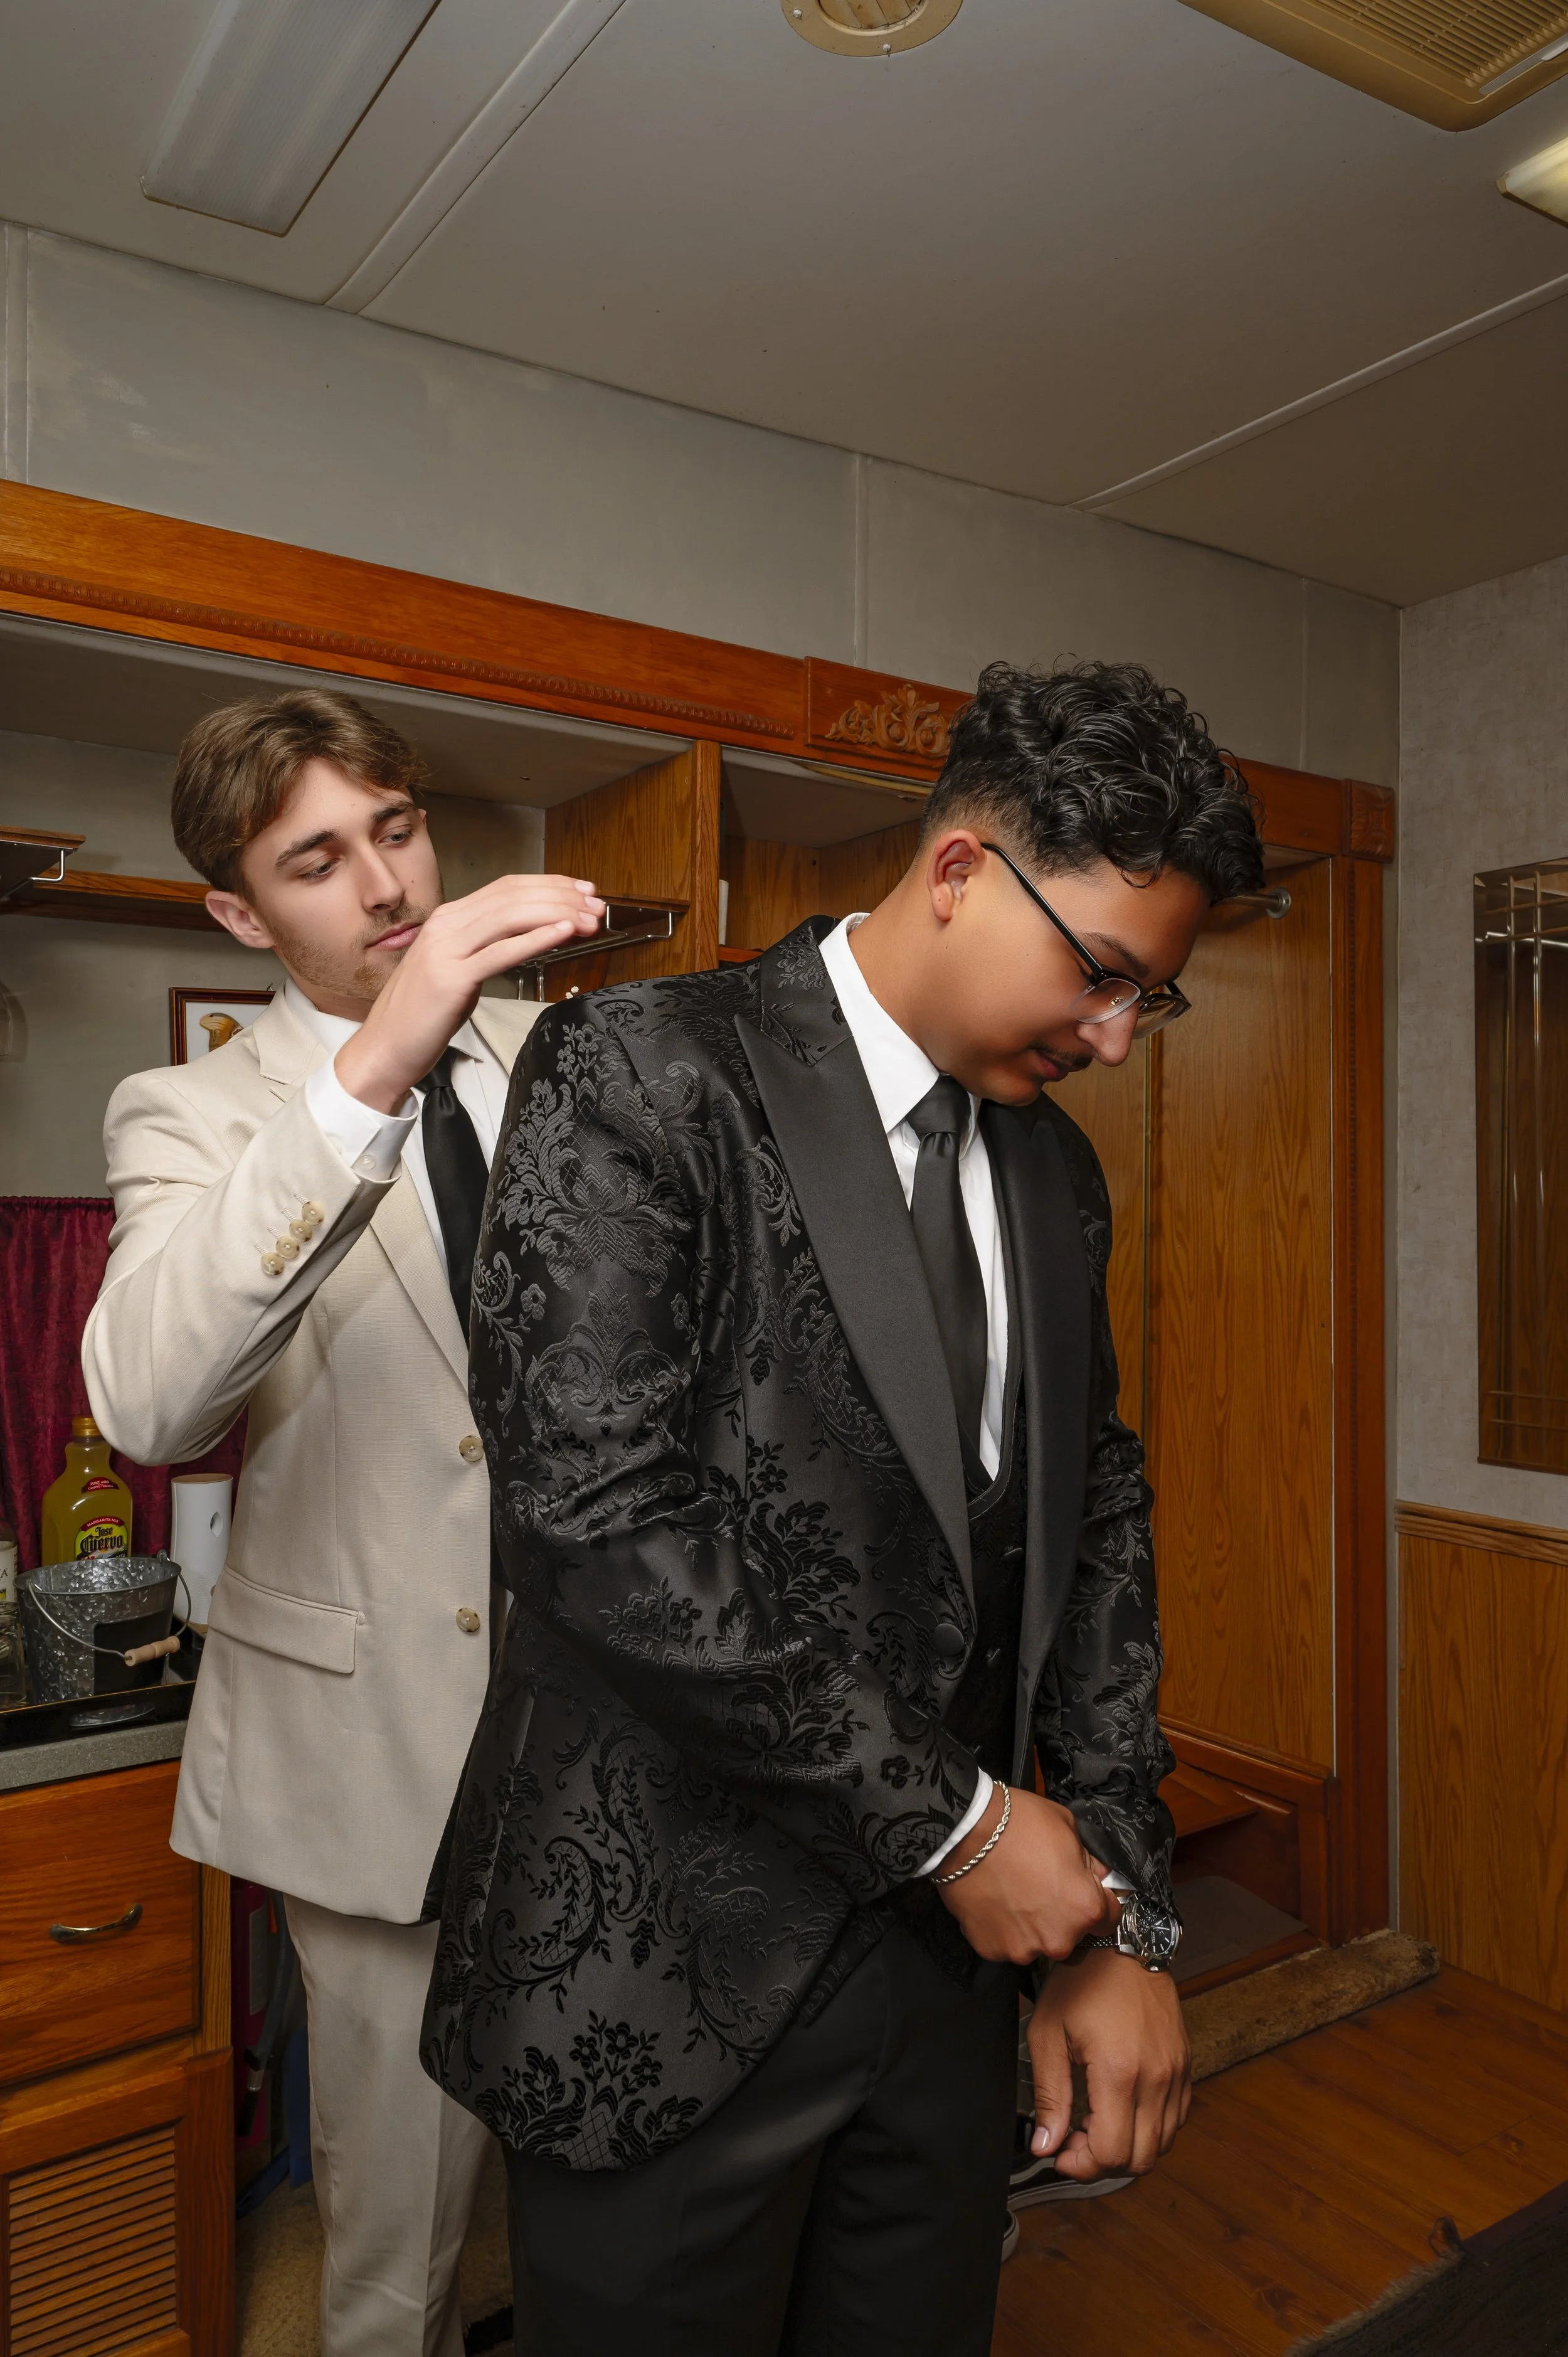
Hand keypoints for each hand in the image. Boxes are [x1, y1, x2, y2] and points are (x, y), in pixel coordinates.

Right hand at [334, 874, 603, 1111]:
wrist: (385, 1047)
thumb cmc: (422, 1013)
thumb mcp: (458, 967)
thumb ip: (487, 946)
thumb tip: (531, 935)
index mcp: (449, 918)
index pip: (507, 887)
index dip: (550, 884)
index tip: (582, 890)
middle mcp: (446, 925)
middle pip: (513, 896)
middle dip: (562, 896)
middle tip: (597, 904)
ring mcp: (447, 949)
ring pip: (511, 916)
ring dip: (557, 913)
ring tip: (589, 919)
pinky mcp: (452, 978)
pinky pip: (501, 952)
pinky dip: (536, 939)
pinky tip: (562, 933)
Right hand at [934, 1784, 1115, 1964]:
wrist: (964, 1831)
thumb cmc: (1018, 1824)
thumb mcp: (1067, 1828)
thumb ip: (1088, 1860)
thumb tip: (1097, 1875)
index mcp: (1085, 1908)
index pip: (1109, 1918)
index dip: (1098, 1901)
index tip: (1083, 1890)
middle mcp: (1058, 1938)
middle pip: (1071, 1933)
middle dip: (1062, 1914)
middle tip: (1041, 1886)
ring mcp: (1023, 1949)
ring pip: (1037, 1941)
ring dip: (1031, 1924)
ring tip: (1013, 1892)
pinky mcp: (992, 1949)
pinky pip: (1006, 1942)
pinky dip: (1003, 1927)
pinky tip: (995, 1900)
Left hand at [1026, 1948, 1189, 2179]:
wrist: (1121, 1943)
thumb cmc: (1079, 1982)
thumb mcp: (1048, 2034)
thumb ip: (1049, 2096)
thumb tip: (1046, 2146)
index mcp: (1119, 2072)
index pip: (1112, 2153)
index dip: (1082, 2165)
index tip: (1060, 2150)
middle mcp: (1156, 2078)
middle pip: (1140, 2159)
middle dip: (1103, 2163)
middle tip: (1074, 2140)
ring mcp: (1176, 2073)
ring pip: (1161, 2145)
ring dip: (1128, 2147)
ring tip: (1096, 2122)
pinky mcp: (1185, 2066)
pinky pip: (1175, 2119)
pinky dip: (1150, 2128)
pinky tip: (1122, 2107)